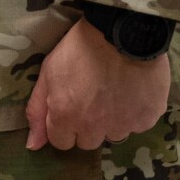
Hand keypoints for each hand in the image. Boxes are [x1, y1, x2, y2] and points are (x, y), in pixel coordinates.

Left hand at [25, 18, 171, 151]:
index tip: (70, 107)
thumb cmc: (79, 49)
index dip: (63, 125)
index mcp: (67, 117)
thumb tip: (32, 146)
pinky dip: (133, 113)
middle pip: (88, 142)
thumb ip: (37, 111)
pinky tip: (130, 91)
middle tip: (91, 98)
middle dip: (86, 126)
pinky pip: (137, 125)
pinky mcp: (147, 119)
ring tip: (112, 92)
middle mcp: (95, 127)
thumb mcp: (48, 73)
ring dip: (111, 120)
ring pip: (113, 134)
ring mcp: (123, 125)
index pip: (61, 142)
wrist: (121, 33)